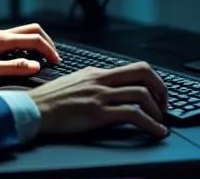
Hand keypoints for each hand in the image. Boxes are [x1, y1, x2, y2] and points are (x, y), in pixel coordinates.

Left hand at [0, 23, 60, 84]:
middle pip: (32, 30)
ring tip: (44, 57)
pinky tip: (25, 58)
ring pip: (23, 33)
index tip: (56, 62)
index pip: (33, 39)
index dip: (48, 50)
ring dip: (37, 42)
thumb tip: (35, 65)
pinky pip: (15, 40)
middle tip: (54, 57)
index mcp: (1, 39)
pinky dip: (26, 46)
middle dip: (46, 41)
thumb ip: (13, 68)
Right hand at [28, 62, 169, 137]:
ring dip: (158, 110)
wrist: (34, 109)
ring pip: (141, 94)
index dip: (153, 80)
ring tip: (160, 122)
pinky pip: (133, 115)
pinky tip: (156, 132)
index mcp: (97, 72)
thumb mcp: (75, 82)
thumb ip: (94, 83)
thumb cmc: (51, 100)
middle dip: (162, 89)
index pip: (134, 68)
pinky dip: (151, 124)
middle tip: (165, 105)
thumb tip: (111, 88)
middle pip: (143, 74)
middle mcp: (101, 80)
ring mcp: (100, 96)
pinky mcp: (98, 113)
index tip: (158, 94)